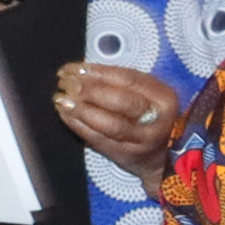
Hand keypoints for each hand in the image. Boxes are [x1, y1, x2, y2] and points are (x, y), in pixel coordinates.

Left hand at [54, 60, 190, 181]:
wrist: (161, 156)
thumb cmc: (148, 115)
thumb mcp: (147, 94)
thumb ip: (120, 82)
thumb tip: (79, 72)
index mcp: (164, 98)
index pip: (129, 79)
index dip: (98, 72)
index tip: (73, 68)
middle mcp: (158, 120)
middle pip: (122, 102)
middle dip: (90, 91)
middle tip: (66, 84)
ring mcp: (143, 141)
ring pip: (110, 124)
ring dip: (81, 110)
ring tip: (61, 100)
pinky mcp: (127, 156)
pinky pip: (99, 140)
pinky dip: (78, 126)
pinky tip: (65, 115)